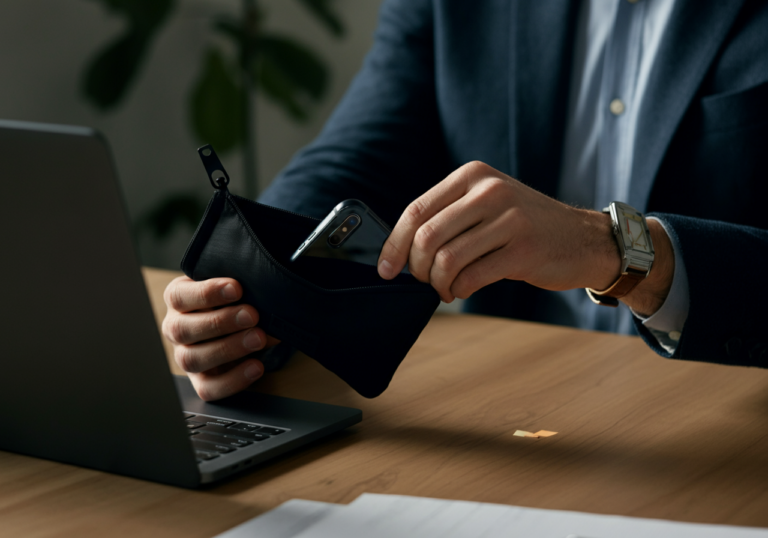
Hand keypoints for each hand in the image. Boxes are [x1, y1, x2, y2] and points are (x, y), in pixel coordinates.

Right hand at [162, 276, 278, 400]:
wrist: (242, 327)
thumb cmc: (235, 302)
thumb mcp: (238, 292)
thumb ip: (245, 296)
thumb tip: (268, 307)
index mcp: (178, 299)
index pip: (178, 296)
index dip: (206, 293)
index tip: (236, 288)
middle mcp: (175, 328)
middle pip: (182, 329)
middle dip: (220, 322)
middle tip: (252, 315)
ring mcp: (184, 357)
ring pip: (192, 359)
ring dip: (228, 349)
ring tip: (258, 339)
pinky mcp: (200, 381)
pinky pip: (208, 388)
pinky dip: (234, 380)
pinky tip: (256, 367)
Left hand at [377, 161, 665, 307]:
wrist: (584, 239)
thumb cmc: (525, 226)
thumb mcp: (488, 204)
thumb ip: (449, 216)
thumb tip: (401, 250)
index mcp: (473, 176)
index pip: (417, 210)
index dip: (394, 244)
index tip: (386, 269)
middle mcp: (489, 191)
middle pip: (426, 237)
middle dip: (417, 268)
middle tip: (424, 281)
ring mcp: (509, 219)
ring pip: (446, 259)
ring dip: (438, 284)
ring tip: (447, 288)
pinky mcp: (523, 250)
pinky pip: (471, 277)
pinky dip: (459, 290)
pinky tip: (464, 290)